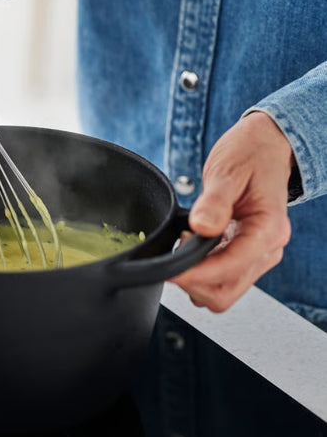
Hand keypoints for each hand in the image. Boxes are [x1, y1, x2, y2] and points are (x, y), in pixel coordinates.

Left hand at [169, 111, 293, 311]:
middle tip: (171, 259)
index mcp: (268, 229)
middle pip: (227, 291)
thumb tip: (201, 227)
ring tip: (181, 248)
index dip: (196, 273)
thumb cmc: (250, 153)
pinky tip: (189, 247)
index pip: (230, 267)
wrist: (265, 145)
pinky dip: (201, 271)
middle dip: (194, 283)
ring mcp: (258, 252)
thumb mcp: (227, 172)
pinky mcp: (246, 251)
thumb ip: (214, 202)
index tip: (169, 270)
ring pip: (224, 289)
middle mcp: (268, 248)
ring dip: (196, 279)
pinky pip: (223, 276)